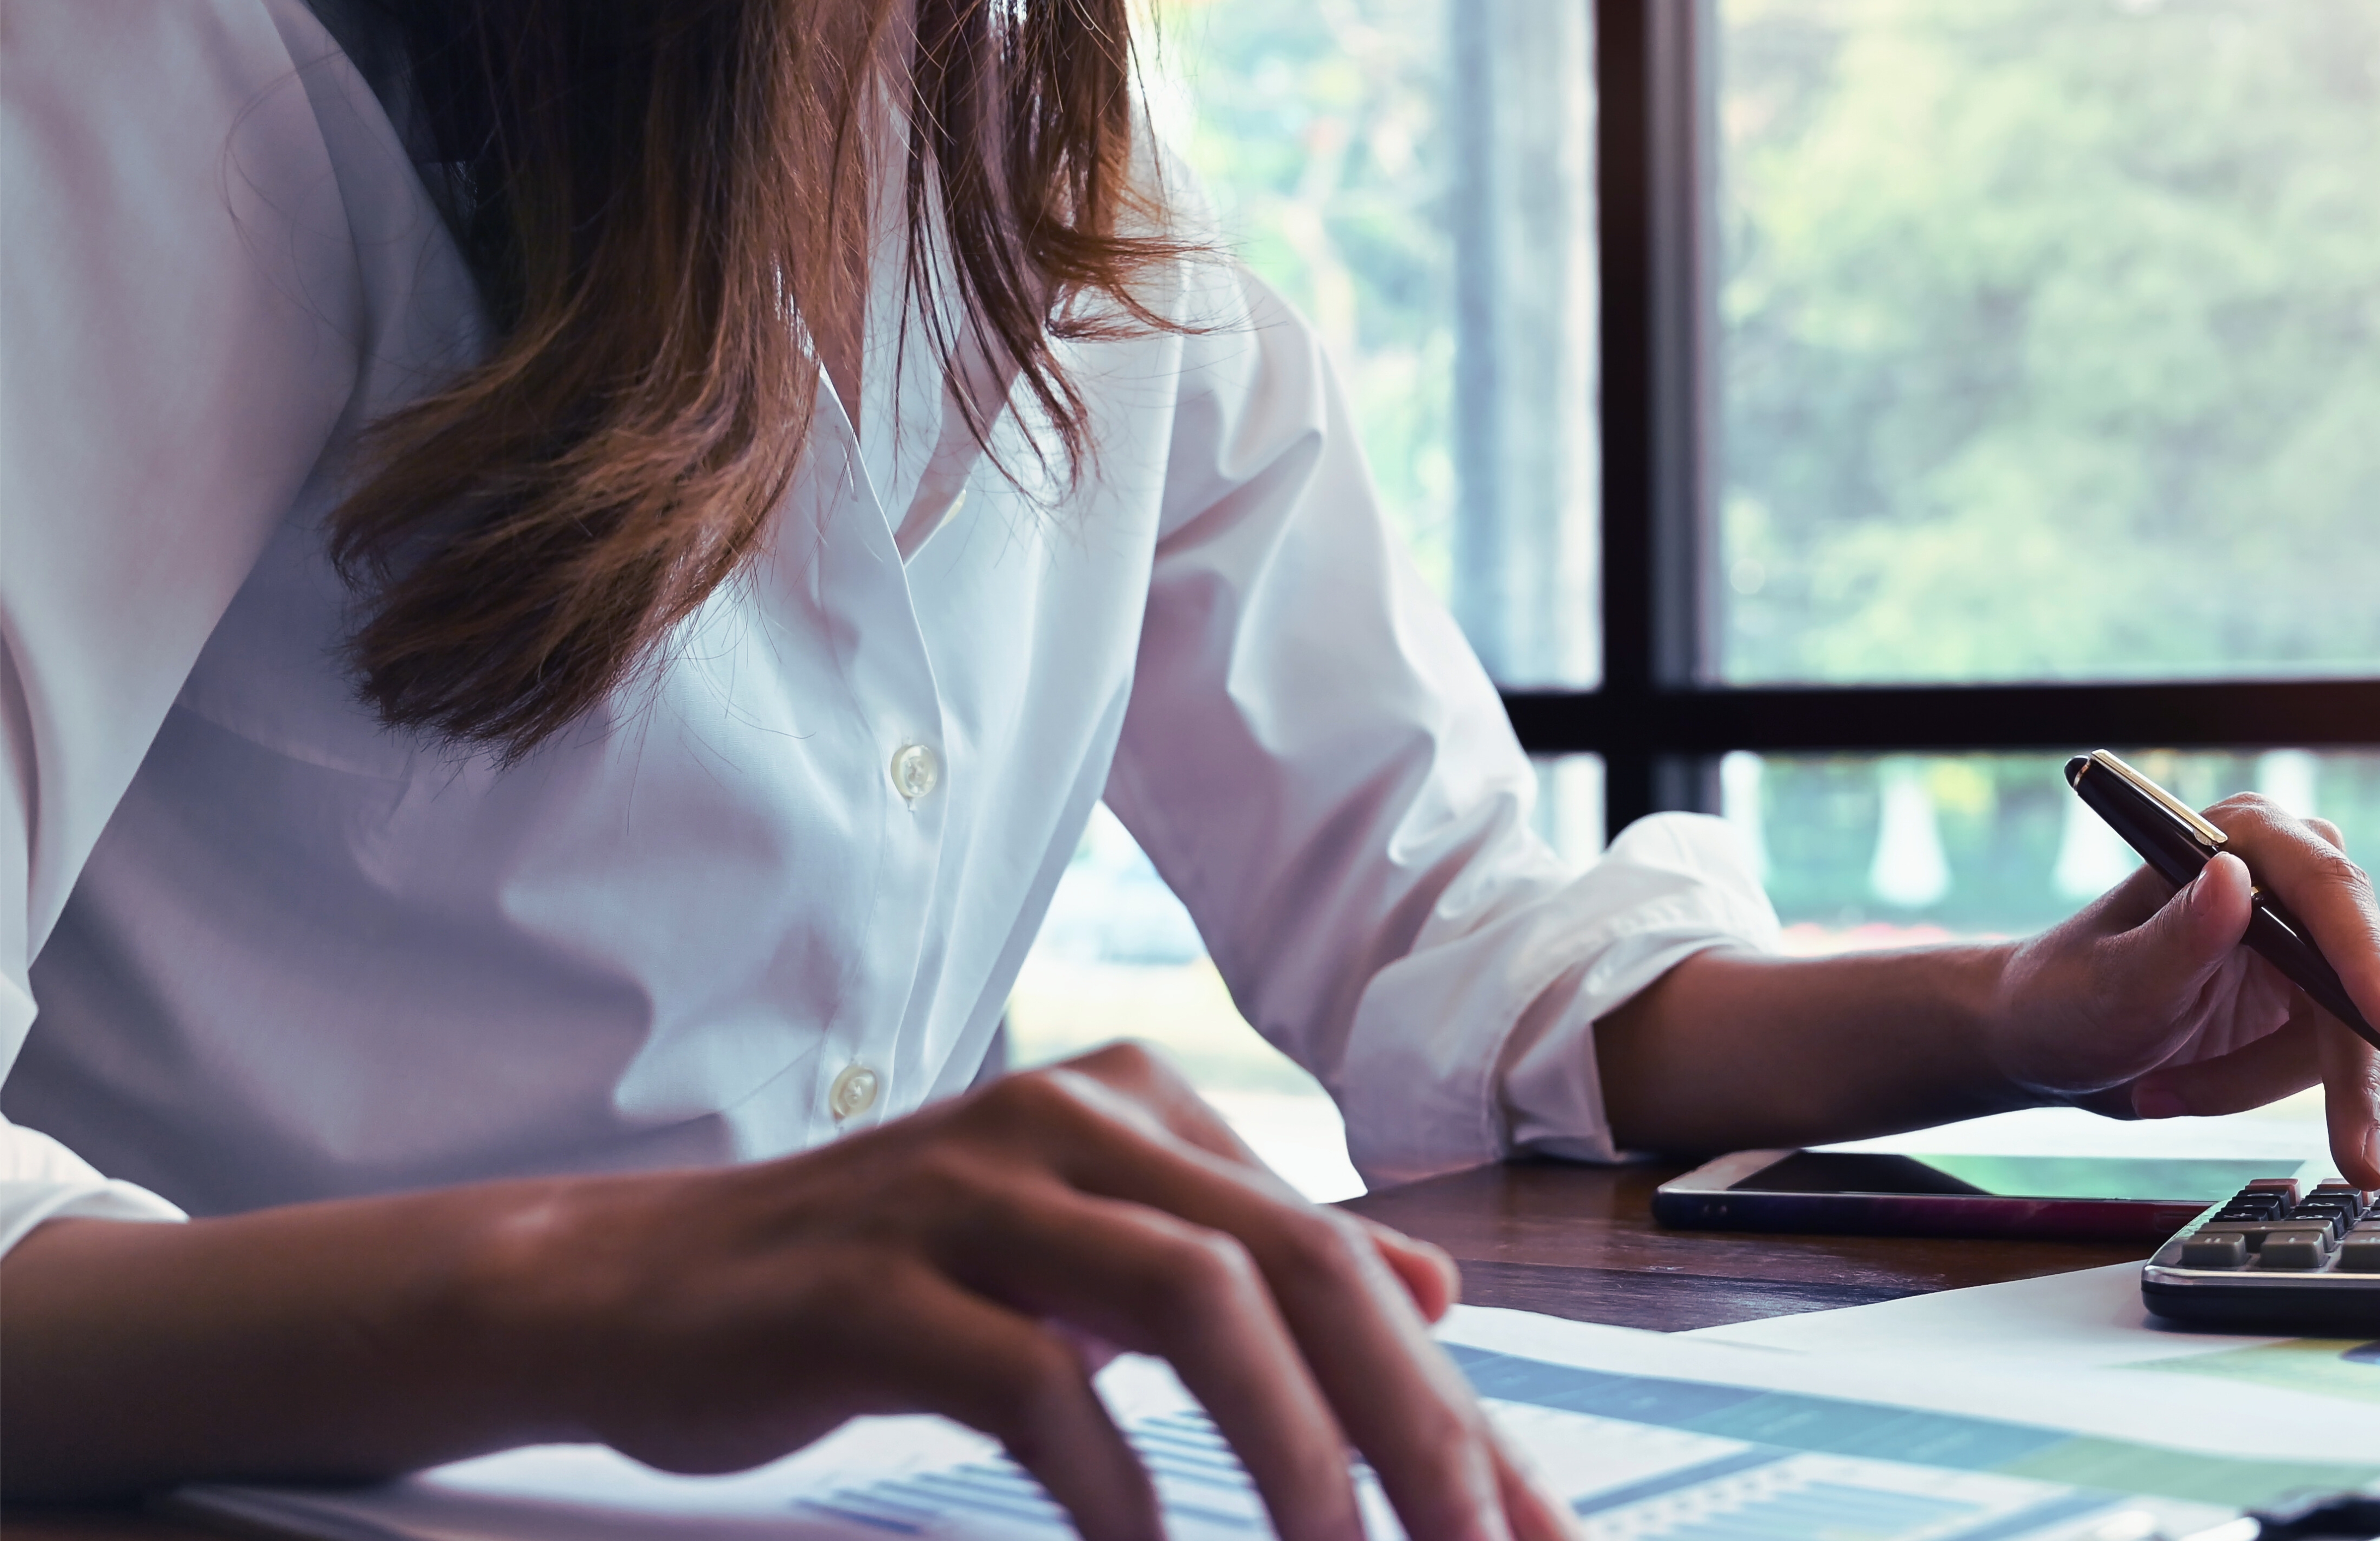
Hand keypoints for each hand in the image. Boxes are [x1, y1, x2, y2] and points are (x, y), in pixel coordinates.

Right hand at [475, 1042, 1575, 1540]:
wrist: (626, 1286)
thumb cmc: (883, 1287)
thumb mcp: (1089, 1262)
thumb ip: (1249, 1266)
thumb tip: (1432, 1292)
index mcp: (1136, 1109)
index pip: (1340, 1257)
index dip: (1450, 1396)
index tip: (1524, 1525)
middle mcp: (1070, 1121)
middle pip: (1297, 1265)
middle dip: (1414, 1422)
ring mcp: (967, 1192)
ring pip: (1194, 1300)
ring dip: (1291, 1449)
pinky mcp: (869, 1283)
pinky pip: (1031, 1381)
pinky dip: (1113, 1484)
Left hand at [1984, 794, 2379, 1185]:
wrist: (2051, 1041)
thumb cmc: (2067, 996)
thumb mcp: (2113, 980)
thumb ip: (2177, 935)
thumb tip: (2232, 879)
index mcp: (2239, 839)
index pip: (2326, 890)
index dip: (2367, 958)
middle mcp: (2286, 879)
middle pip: (2360, 976)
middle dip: (2356, 1073)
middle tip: (2361, 1159)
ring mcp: (2305, 943)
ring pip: (2352, 1035)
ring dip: (2262, 1083)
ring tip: (2166, 1093)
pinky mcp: (2310, 1002)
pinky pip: (2336, 1064)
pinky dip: (2274, 1096)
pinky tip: (2192, 1095)